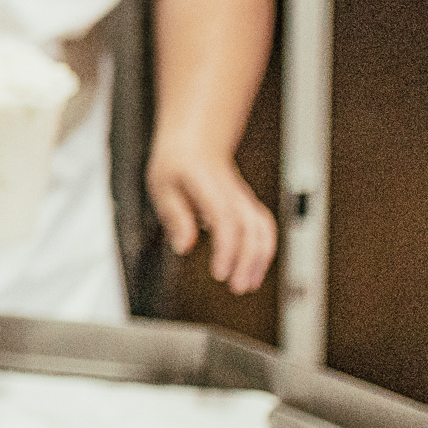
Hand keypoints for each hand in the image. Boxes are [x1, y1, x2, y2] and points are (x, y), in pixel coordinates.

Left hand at [146, 144, 277, 293]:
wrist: (196, 141)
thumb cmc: (176, 163)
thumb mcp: (162, 186)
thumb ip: (175, 216)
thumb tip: (182, 246)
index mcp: (208, 186)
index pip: (224, 221)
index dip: (226, 249)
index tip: (220, 273)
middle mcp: (232, 193)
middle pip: (250, 228)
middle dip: (248, 260)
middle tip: (237, 286)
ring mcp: (243, 198)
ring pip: (263, 228)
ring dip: (260, 258)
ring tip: (248, 283)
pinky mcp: (247, 204)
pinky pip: (264, 227)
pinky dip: (264, 249)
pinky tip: (254, 268)